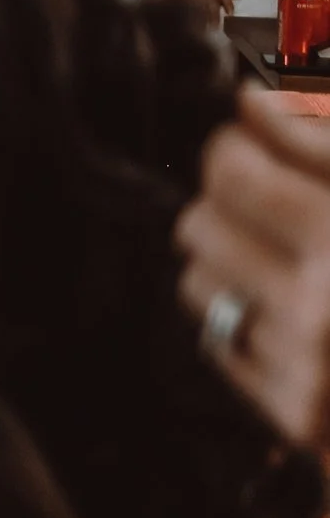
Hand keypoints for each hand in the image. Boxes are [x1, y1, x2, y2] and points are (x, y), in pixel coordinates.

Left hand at [175, 89, 329, 446]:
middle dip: (231, 207)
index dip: (238, 148)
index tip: (255, 146)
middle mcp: (321, 308)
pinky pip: (219, 342)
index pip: (232, 171)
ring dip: (231, 265)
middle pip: (200, 224)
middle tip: (278, 207)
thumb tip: (251, 103)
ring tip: (291, 262)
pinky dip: (249, 321)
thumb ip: (322, 142)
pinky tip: (299, 314)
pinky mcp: (295, 414)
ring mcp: (307, 368)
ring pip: (199, 283)